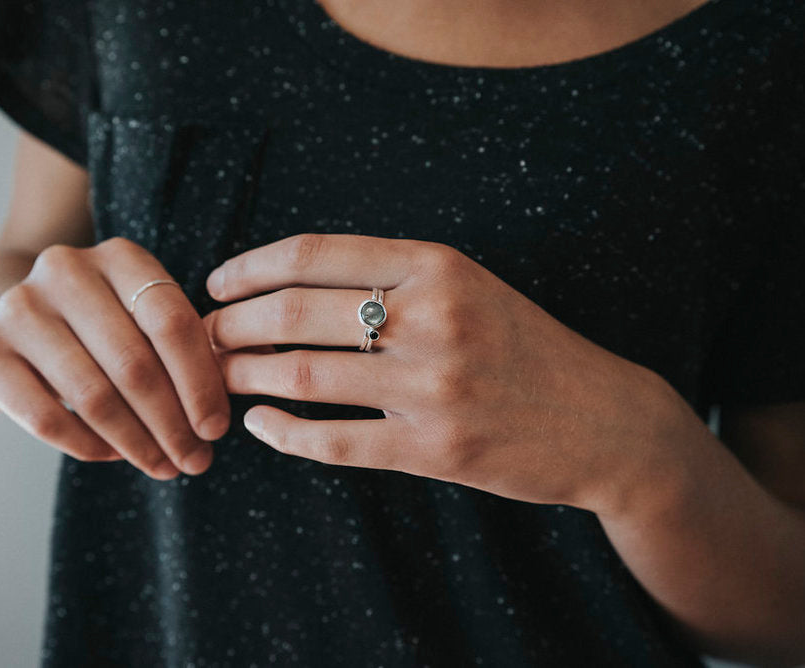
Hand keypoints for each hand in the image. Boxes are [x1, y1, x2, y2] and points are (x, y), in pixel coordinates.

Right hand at [0, 237, 229, 479]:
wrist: (24, 319)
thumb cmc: (110, 327)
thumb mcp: (150, 321)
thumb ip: (189, 352)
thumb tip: (222, 413)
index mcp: (119, 257)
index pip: (172, 323)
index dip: (200, 384)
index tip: (216, 431)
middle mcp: (64, 270)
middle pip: (135, 363)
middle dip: (172, 424)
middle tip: (194, 461)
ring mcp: (18, 306)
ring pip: (93, 395)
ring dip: (136, 442)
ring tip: (163, 466)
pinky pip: (45, 417)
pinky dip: (88, 445)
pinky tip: (114, 455)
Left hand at [202, 233, 669, 511]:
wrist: (603, 421)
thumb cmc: (525, 348)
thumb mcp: (469, 287)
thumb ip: (393, 278)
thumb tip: (292, 284)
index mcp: (437, 266)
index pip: (314, 253)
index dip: (249, 268)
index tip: (216, 284)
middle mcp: (433, 317)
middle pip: (294, 311)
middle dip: (229, 324)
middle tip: (201, 337)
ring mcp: (435, 386)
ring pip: (303, 374)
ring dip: (243, 375)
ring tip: (216, 378)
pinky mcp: (436, 451)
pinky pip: (334, 441)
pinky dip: (283, 433)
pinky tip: (260, 424)